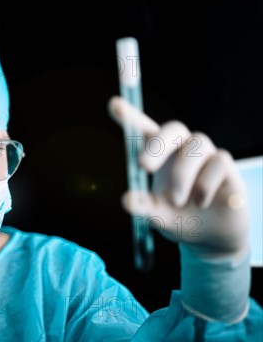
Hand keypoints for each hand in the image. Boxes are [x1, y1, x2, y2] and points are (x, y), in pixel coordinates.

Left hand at [108, 96, 248, 258]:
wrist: (211, 237)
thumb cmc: (178, 218)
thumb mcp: (157, 215)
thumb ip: (143, 206)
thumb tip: (127, 200)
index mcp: (159, 156)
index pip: (144, 129)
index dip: (130, 116)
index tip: (114, 104)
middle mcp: (182, 149)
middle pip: (174, 128)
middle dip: (157, 144)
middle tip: (143, 166)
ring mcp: (206, 155)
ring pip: (197, 145)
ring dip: (183, 174)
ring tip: (176, 200)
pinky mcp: (226, 166)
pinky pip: (219, 162)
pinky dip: (205, 185)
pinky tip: (200, 202)